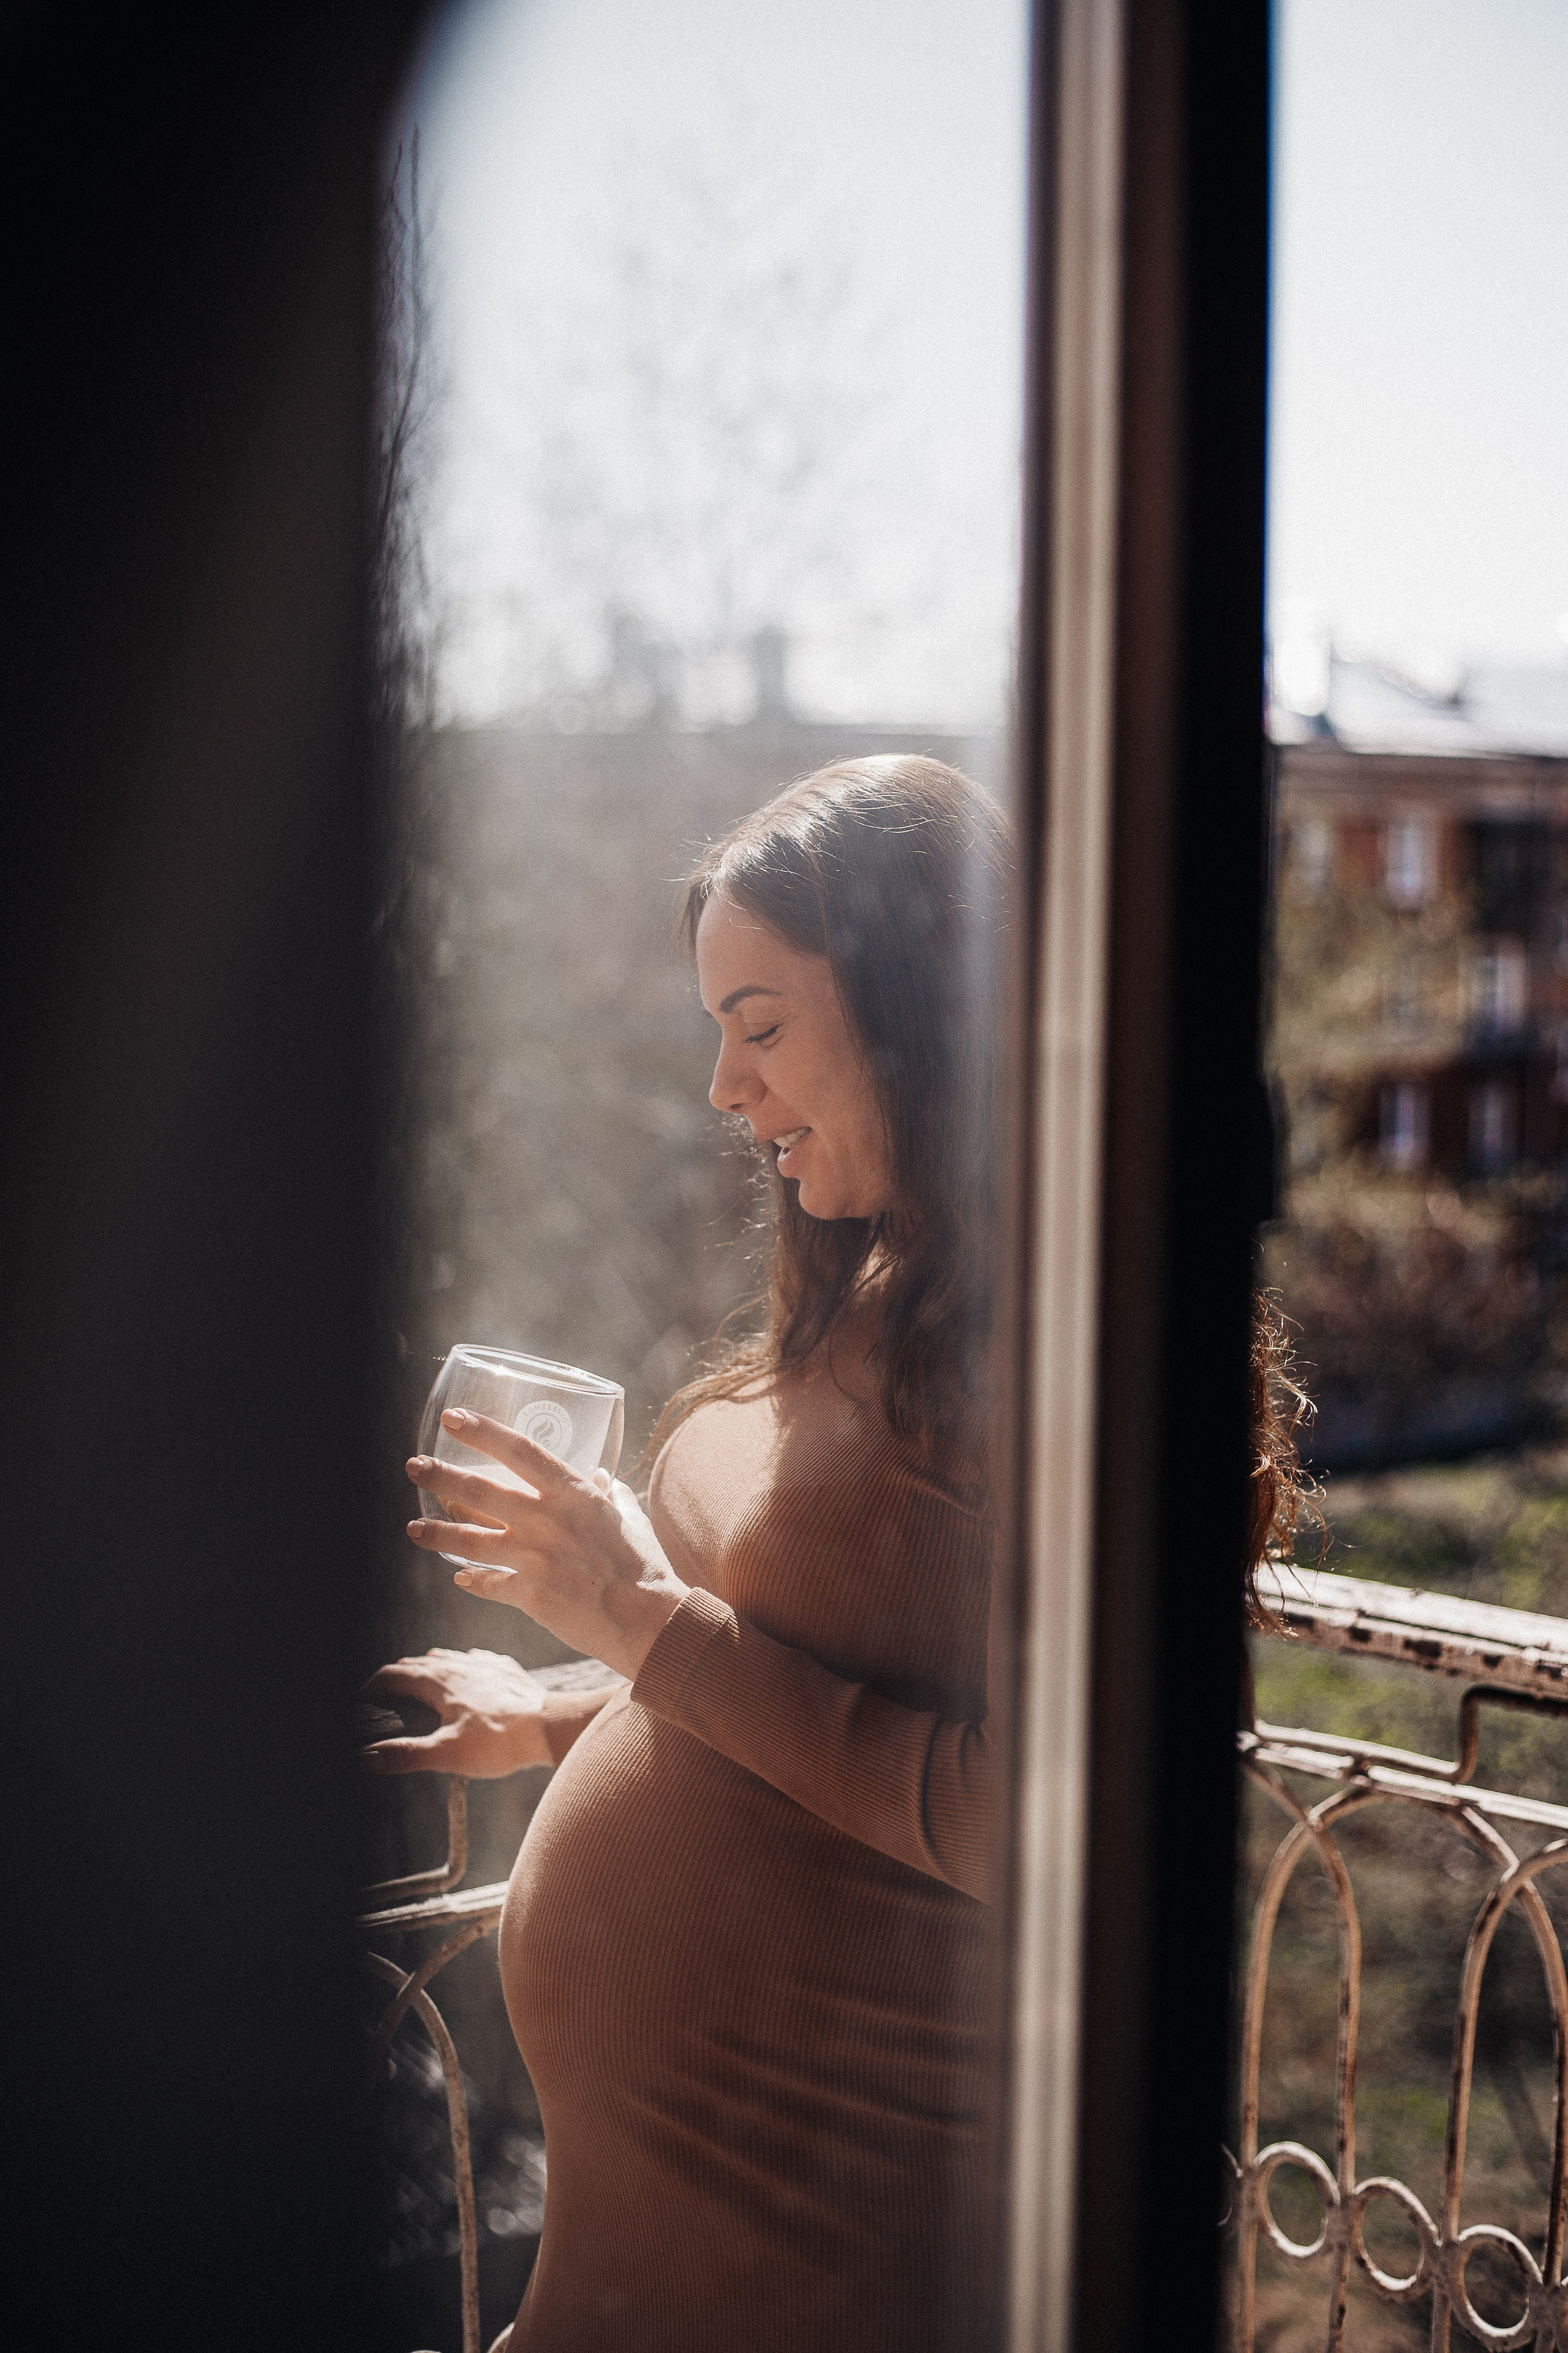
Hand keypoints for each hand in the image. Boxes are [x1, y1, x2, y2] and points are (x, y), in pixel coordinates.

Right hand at [359, 1647, 557, 1775]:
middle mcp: (460, 1664)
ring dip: (428, 1669)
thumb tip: (364, 1757)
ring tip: (421, 1686)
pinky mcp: (506, 1669)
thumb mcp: (446, 1754)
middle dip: (398, 1678)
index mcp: (440, 1681)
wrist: (549, 1727)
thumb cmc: (500, 1742)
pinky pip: (476, 1659)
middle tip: (387, 1698)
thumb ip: (405, 1754)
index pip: (394, 1673)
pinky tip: (467, 1677)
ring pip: (447, 1657)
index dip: (373, 1687)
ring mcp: (485, 1664)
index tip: (362, 1701)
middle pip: (418, 1663)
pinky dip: (462, 1667)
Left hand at [405, 1412, 688, 1680]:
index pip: (519, 1450)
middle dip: (441, 1476)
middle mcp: (547, 1521)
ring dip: (438, 1533)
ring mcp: (534, 1558)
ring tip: (413, 1528)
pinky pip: (489, 1583)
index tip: (453, 1418)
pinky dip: (473, 1580)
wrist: (649, 1621)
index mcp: (574, 1494)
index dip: (482, 1431)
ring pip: (471, 1541)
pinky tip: (460, 1577)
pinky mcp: (529, 1595)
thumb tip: (600, 1477)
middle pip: (480, 1491)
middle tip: (414, 1466)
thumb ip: (610, 1494)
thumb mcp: (629, 1518)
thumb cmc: (645, 1566)